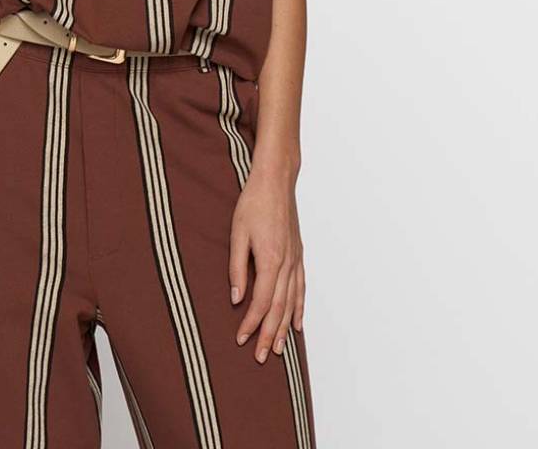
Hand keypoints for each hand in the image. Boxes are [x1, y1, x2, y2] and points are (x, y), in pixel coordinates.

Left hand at [228, 168, 304, 361]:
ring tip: (277, 349)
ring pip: (291, 302)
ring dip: (283, 328)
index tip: (240, 339)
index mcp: (271, 260)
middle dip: (268, 335)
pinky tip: (297, 323)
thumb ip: (237, 268)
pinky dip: (299, 308)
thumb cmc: (253, 203)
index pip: (260, 302)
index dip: (250, 323)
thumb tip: (236, 298)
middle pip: (278, 309)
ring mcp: (295, 260)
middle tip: (259, 357)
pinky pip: (301, 288)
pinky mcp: (298, 255)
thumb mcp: (237, 233)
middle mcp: (287, 264)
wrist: (276, 181)